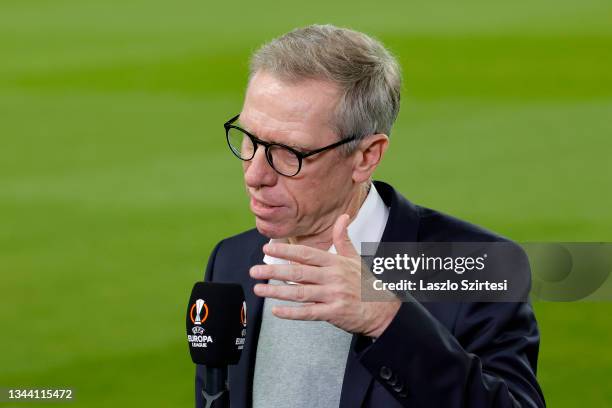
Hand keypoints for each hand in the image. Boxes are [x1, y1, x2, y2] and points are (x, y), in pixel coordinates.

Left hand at [249, 214, 400, 337]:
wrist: (383, 309)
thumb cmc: (366, 283)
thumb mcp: (355, 258)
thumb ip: (343, 238)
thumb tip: (343, 217)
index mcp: (335, 263)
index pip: (306, 254)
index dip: (286, 251)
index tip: (268, 248)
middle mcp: (333, 278)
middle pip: (298, 272)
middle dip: (274, 271)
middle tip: (254, 270)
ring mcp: (333, 296)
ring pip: (300, 293)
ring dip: (277, 292)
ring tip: (259, 289)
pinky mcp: (334, 313)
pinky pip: (308, 313)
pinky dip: (291, 313)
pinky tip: (276, 310)